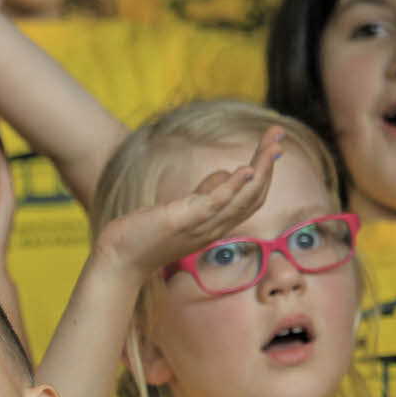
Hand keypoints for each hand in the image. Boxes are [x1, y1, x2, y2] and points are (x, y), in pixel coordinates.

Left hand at [92, 125, 283, 280]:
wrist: (118, 261)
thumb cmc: (145, 236)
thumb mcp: (181, 211)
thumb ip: (204, 194)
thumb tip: (225, 173)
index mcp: (214, 225)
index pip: (251, 198)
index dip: (265, 172)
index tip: (273, 145)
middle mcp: (213, 229)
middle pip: (253, 197)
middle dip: (268, 165)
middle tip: (278, 135)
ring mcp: (199, 227)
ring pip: (241, 199)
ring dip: (260, 170)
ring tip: (272, 145)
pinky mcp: (183, 222)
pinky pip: (215, 204)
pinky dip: (232, 187)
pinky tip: (245, 168)